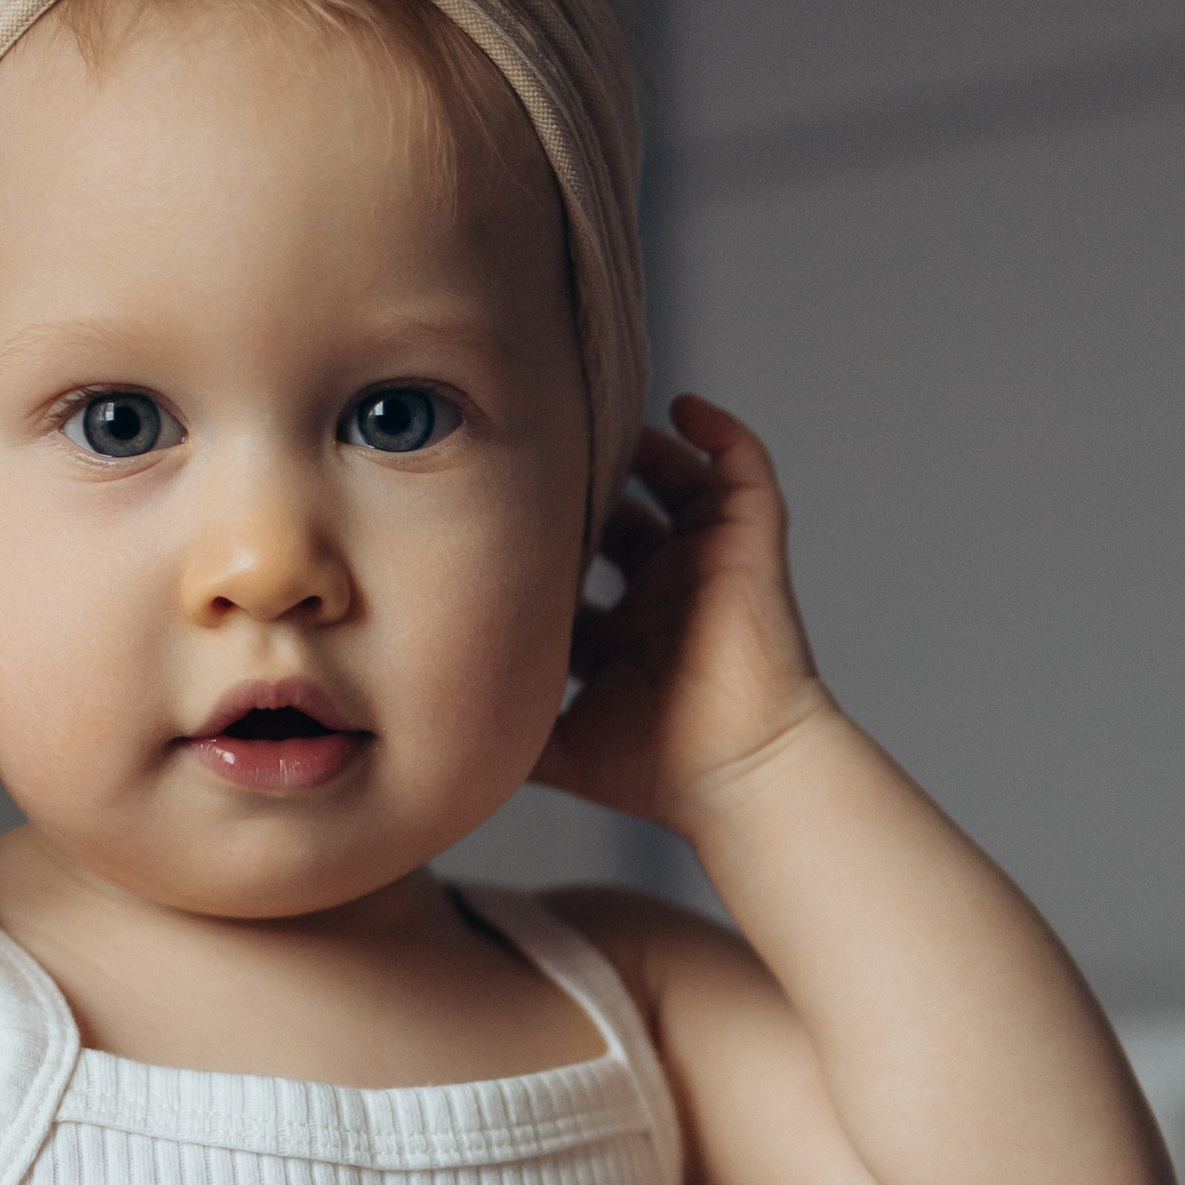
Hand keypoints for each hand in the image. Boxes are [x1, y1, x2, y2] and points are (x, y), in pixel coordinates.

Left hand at [532, 395, 831, 838]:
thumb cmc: (660, 770)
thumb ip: (505, 726)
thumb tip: (434, 734)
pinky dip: (720, 432)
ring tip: (597, 422)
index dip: (540, 540)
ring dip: (643, 449)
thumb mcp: (558, 747)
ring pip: (678, 480)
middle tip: (531, 457)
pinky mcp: (750, 546)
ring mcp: (709, 564)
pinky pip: (744, 469)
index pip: (577, 567)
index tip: (490, 510)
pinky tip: (682, 408)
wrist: (736, 776)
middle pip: (621, 515)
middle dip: (581, 488)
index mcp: (624, 632)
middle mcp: (666, 591)